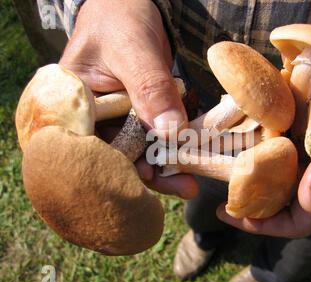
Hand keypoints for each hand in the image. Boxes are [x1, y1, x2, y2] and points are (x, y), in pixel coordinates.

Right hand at [60, 0, 198, 198]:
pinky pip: (153, 140)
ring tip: (190, 184)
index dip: (116, 168)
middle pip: (116, 157)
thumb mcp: (132, 49)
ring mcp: (116, 120)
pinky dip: (171, 151)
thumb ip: (149, 88)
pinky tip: (189, 162)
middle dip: (148, 173)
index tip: (147, 177)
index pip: (89, 148)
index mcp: (72, 105)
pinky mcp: (137, 118)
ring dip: (164, 168)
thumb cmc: (120, 18)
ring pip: (137, 153)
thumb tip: (170, 132)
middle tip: (183, 187)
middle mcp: (92, 119)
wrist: (132, 6)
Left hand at [217, 57, 310, 236]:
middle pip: (282, 192)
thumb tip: (310, 200)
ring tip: (227, 144)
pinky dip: (273, 129)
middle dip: (250, 189)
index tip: (225, 213)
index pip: (297, 219)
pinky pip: (293, 135)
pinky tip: (254, 115)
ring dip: (257, 156)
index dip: (260, 223)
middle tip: (218, 174)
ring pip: (284, 163)